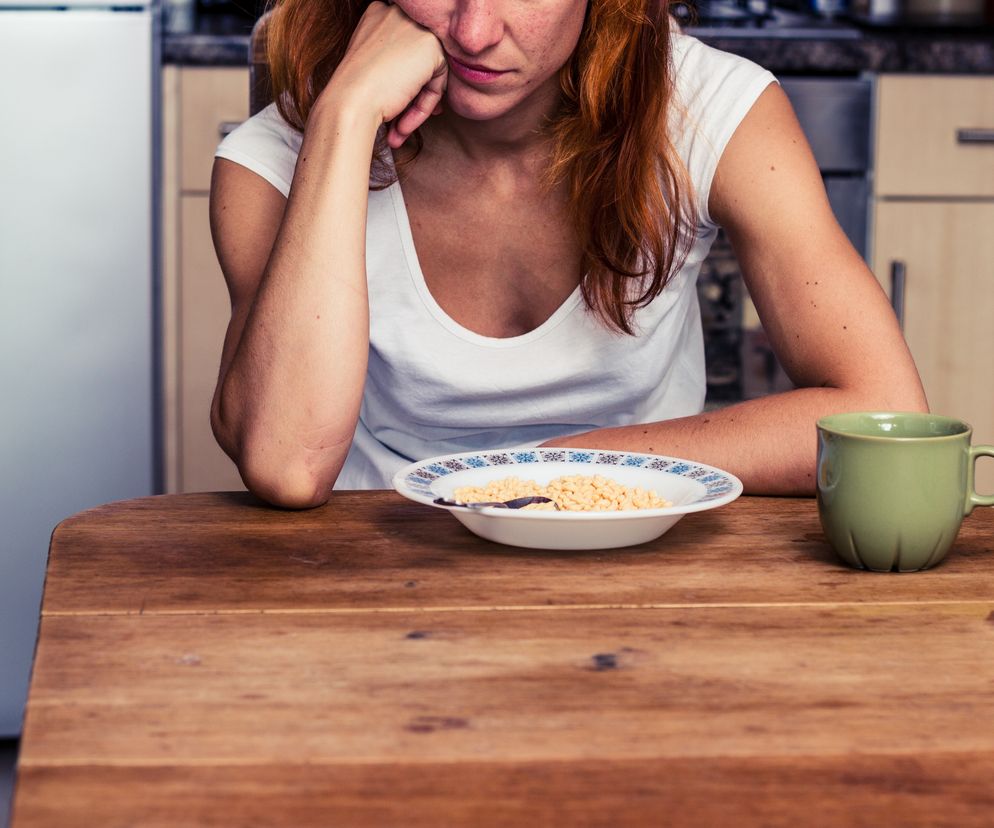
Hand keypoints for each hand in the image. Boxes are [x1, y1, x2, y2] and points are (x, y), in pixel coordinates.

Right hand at [324, 1, 447, 147]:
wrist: (350, 103)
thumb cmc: (354, 92)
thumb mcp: (370, 66)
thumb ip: (394, 62)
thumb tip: (423, 78)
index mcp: (378, 13)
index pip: (403, 48)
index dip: (402, 78)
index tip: (395, 103)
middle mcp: (397, 13)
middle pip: (418, 59)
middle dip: (413, 94)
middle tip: (401, 124)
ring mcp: (416, 27)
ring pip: (429, 72)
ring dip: (417, 105)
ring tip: (399, 129)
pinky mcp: (431, 46)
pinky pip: (438, 82)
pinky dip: (424, 107)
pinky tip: (403, 123)